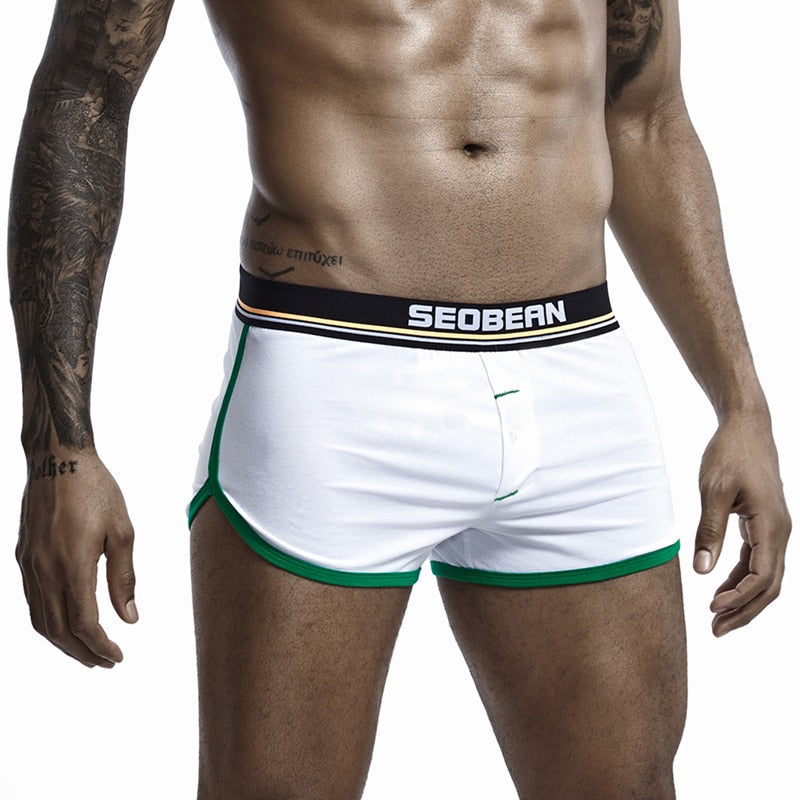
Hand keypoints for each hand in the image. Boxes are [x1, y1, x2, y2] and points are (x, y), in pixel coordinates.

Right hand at [16, 451, 137, 666]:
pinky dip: (48, 622)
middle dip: (83, 653)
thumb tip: (130, 618)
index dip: (101, 646)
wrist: (58, 460)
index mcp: (73, 565)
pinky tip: (65, 624)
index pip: (84, 623)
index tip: (119, 657)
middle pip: (59, 631)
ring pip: (40, 621)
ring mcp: (29, 566)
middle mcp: (45, 571)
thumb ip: (124, 578)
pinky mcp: (23, 557)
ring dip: (63, 643)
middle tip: (106, 663)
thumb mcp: (123, 532)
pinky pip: (32, 602)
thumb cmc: (97, 491)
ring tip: (87, 652)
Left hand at [693, 411, 790, 635]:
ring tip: (715, 618)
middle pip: (769, 586)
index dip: (740, 597)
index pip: (763, 576)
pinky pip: (757, 562)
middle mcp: (780, 532)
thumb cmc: (729, 454)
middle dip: (744, 611)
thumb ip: (709, 531)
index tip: (712, 608)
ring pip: (765, 577)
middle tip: (716, 630)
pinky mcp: (764, 526)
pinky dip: (741, 579)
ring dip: (743, 599)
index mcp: (772, 525)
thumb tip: (703, 571)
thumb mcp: (713, 490)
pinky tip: (720, 590)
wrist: (746, 428)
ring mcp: (774, 530)